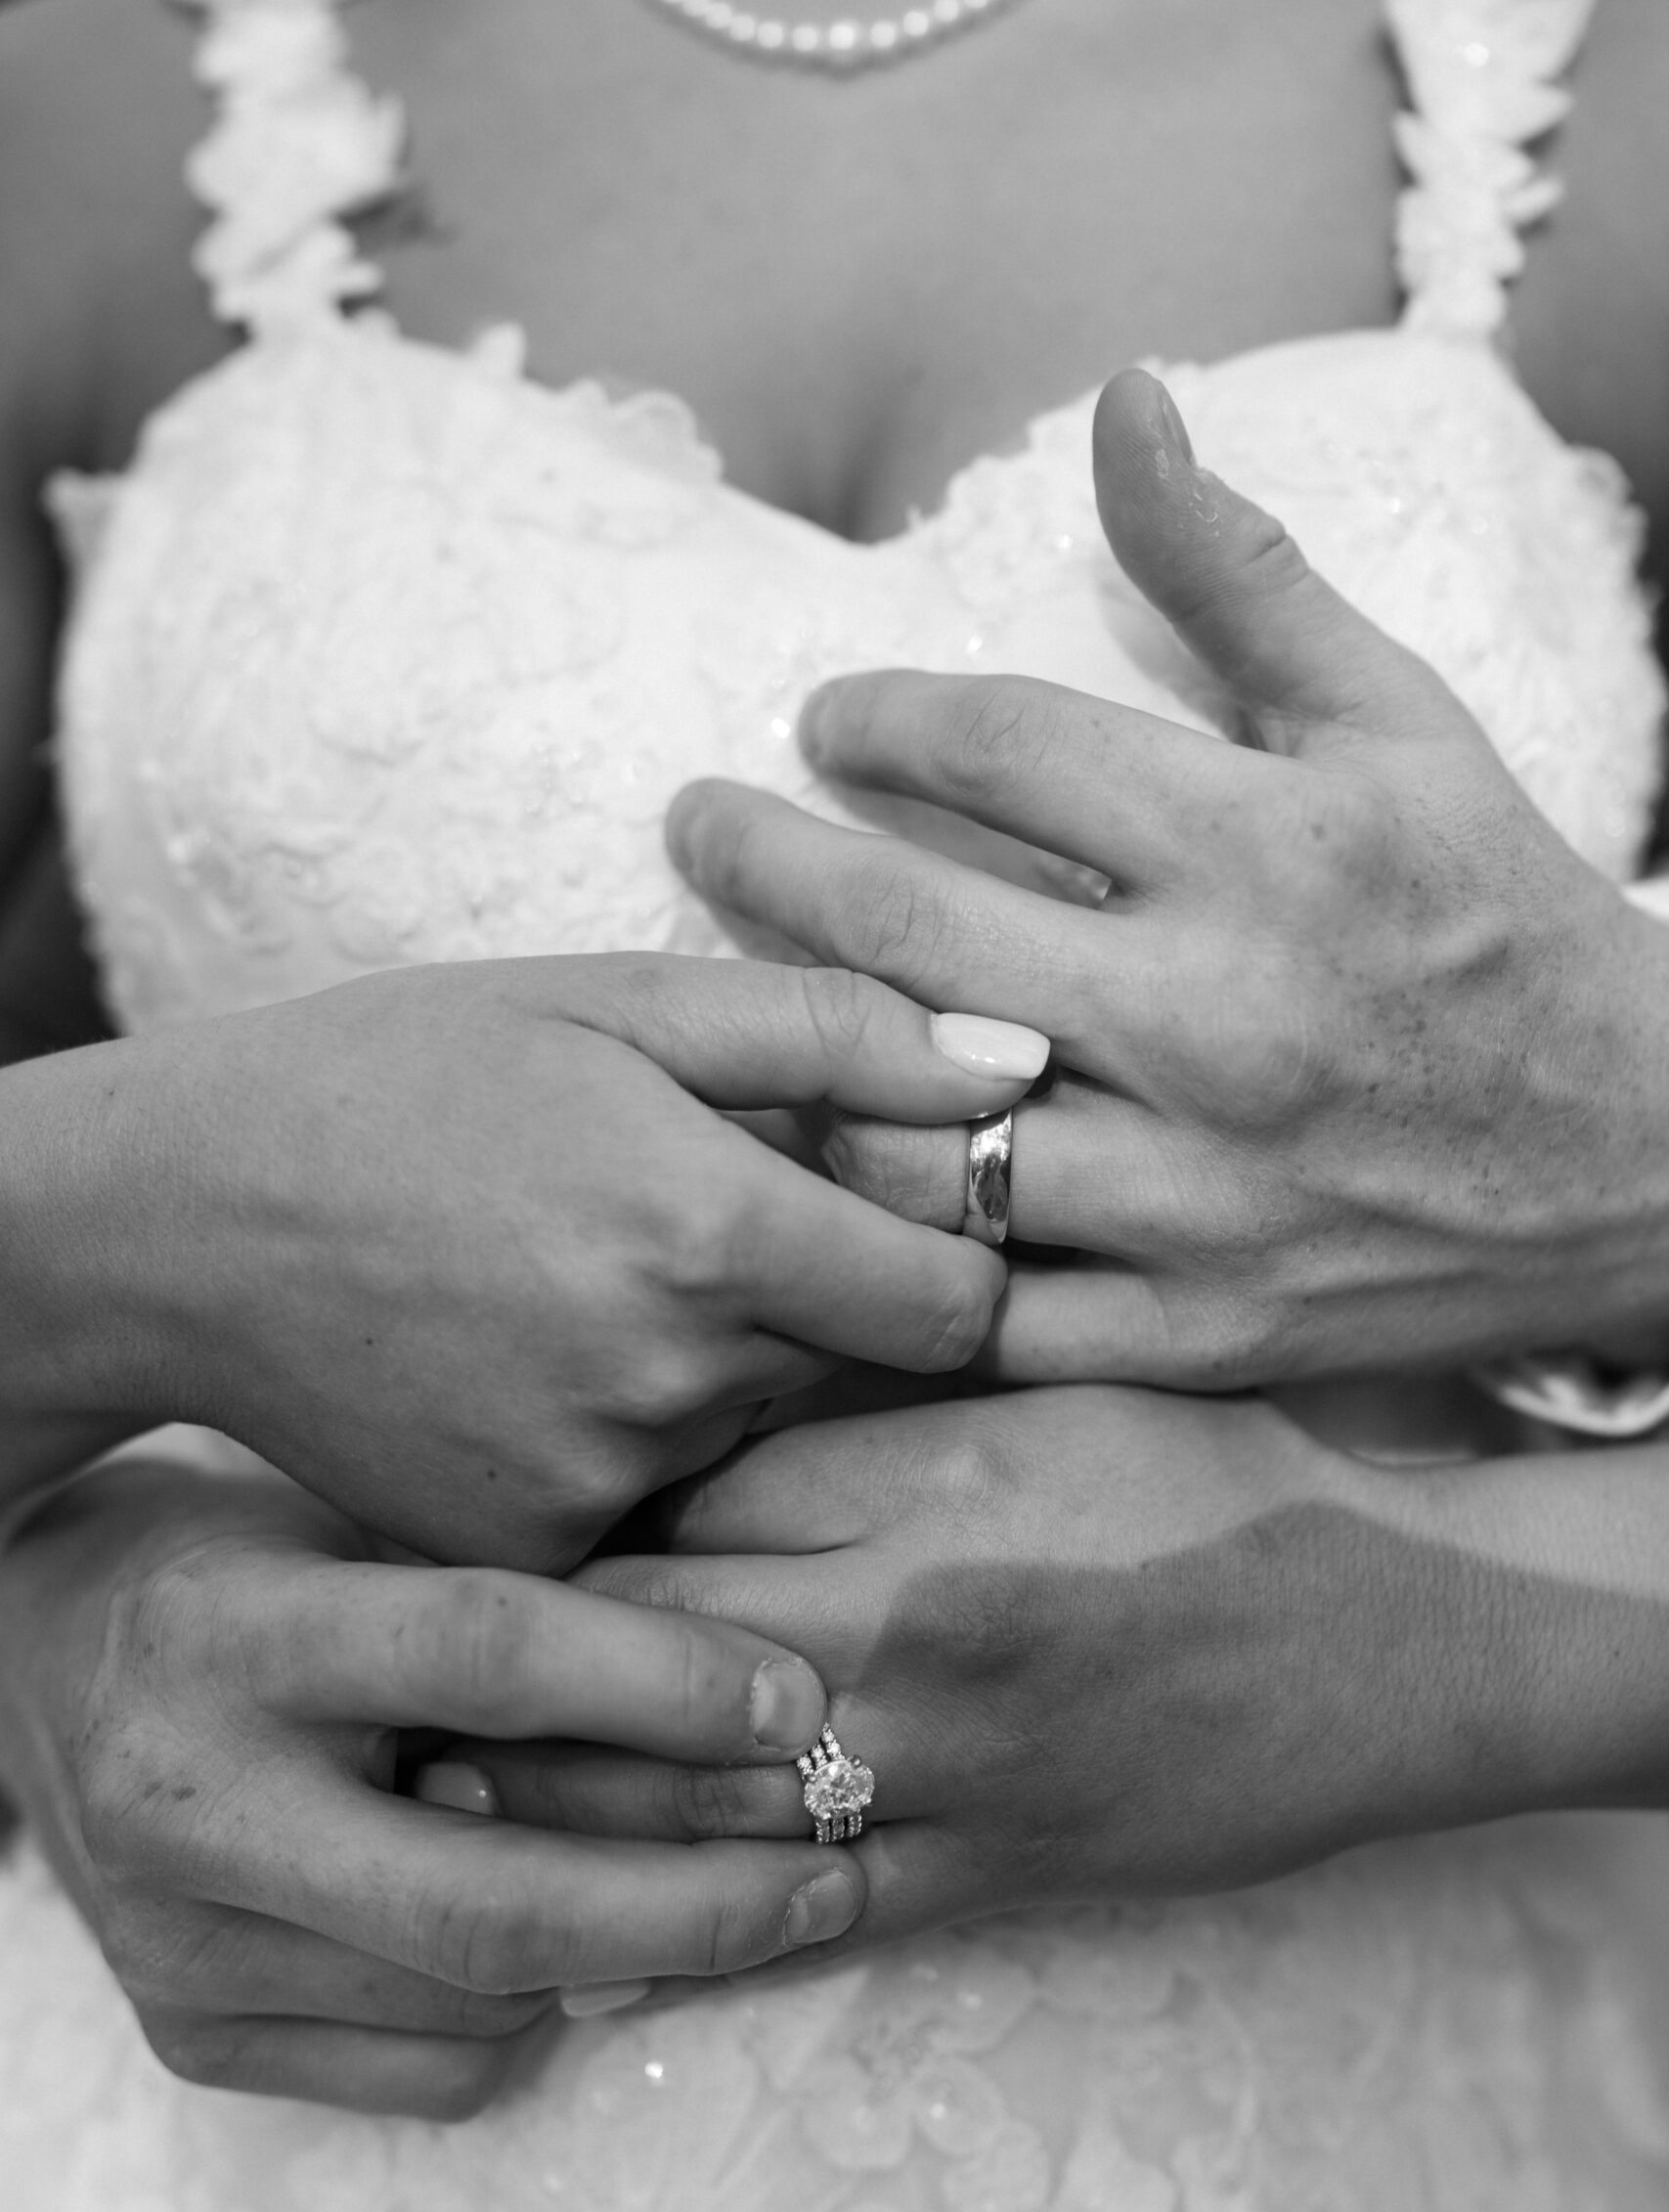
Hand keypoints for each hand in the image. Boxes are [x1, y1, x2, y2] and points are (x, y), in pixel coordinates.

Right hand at [0, 1455, 863, 2114]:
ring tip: (766, 1905)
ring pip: (477, 1999)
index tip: (803, 1700)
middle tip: (840, 1871)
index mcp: (227, 1631)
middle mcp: (184, 1804)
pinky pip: (429, 2067)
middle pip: (492, 1899)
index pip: (481, 1655)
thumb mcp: (365, 1523)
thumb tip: (754, 1701)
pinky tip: (614, 1948)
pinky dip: (547, 2014)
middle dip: (700, 1904)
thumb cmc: (251, 1557)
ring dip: (647, 1962)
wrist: (43, 1663)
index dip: (665, 1682)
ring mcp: (176, 1947)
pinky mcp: (192, 2038)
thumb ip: (522, 1600)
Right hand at [2, 955, 1043, 1565]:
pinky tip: (547, 1367)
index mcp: (715, 1231)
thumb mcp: (614, 1002)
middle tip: (715, 1229)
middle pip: (866, 1375)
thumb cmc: (409, 1076)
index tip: (895, 1219)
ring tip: (601, 1286)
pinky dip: (636, 1447)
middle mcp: (672, 1382)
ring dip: (731, 1375)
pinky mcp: (530, 1553)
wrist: (185, 1221)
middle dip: (836, 1308)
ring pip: (761, 1441)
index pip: (968, 1305)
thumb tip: (1027, 1065)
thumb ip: (838, 1031)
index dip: (955, 1257)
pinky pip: (659, 1506)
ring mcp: (597, 1485)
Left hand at [460, 1389, 1603, 1940]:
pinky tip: (591, 1942)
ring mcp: (948, 1778)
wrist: (1384, 1639)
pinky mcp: (990, 1879)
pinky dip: (690, 1938)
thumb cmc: (1214, 1480)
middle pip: (648, 1673)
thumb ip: (871, 1404)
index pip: (678, 1522)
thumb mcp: (1044, 1394)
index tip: (479, 1531)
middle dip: (510, 1686)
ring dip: (559, 1820)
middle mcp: (911, 1641)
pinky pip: (808, 1925)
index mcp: (920, 1494)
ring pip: (697, 1817)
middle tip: (392, 1685)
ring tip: (441, 1807)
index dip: (563, 1531)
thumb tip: (702, 1415)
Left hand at [665, 372, 1668, 1388]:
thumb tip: (1119, 405)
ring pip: (914, 1137)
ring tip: (732, 1000)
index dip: (879, 719)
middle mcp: (1218, 1024)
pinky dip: (885, 1251)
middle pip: (908, 935)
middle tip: (700, 825)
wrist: (1641, 1166)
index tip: (828, 722)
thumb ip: (1241, 575)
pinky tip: (826, 1180)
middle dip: (762, 861)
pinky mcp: (1191, 1332)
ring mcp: (1198, 1196)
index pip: (999, 750)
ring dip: (794, 1060)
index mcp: (1270, 852)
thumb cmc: (1504, 927)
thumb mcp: (1400, 727)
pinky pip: (984, 1305)